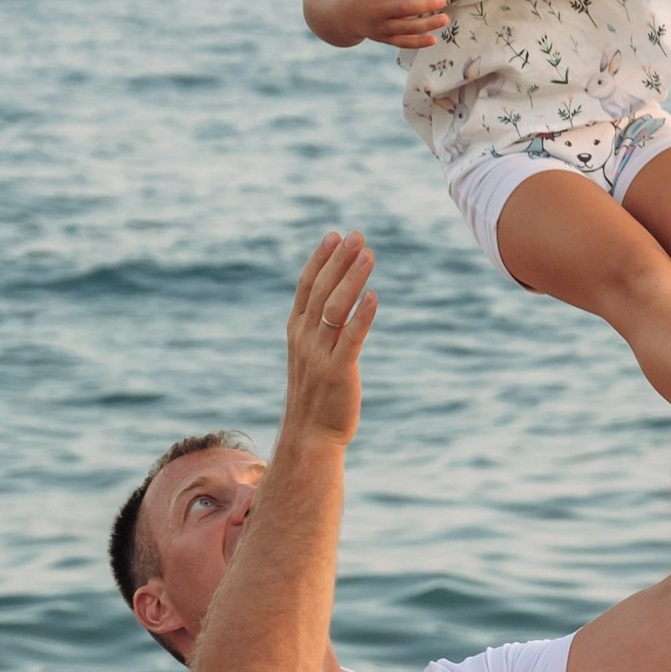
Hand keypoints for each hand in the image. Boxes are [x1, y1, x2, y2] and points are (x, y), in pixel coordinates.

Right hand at [279, 231, 376, 445]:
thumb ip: (321, 328)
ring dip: (352, 279)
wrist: (310, 435)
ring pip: (335, 308)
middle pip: (322, 290)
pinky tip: (373, 296)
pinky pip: (350, 337)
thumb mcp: (313, 355)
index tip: (335, 236)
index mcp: (297, 330)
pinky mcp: (338, 371)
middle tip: (358, 236)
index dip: (321, 259)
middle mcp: (305, 338)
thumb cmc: (316, 395)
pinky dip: (361, 315)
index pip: (307, 286)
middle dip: (340, 260)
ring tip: (369, 255)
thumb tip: (340, 303)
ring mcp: (319, 354)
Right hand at [348, 0, 448, 47]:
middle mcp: (377, 9)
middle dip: (424, 5)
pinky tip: (434, 39)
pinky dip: (418, 43)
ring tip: (444, 18)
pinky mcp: (384, 39)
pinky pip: (403, 42)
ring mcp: (380, 27)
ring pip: (405, 28)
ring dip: (427, 24)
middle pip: (402, 9)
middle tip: (442, 0)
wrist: (347, 13)